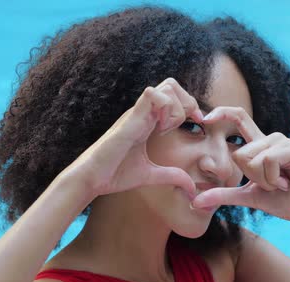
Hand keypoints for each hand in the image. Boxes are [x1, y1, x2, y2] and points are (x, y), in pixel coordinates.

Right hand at [63, 78, 202, 199]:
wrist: (92, 179)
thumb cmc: (115, 174)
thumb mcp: (151, 175)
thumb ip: (172, 176)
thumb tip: (192, 188)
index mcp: (149, 121)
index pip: (174, 96)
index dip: (191, 106)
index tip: (198, 123)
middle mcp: (143, 113)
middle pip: (172, 85)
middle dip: (187, 102)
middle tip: (186, 124)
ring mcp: (136, 113)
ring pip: (166, 88)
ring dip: (176, 107)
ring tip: (168, 129)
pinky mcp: (130, 119)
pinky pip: (153, 96)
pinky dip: (165, 108)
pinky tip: (161, 129)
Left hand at [191, 107, 289, 226]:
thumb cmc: (281, 202)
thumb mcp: (247, 197)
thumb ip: (223, 195)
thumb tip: (195, 202)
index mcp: (259, 145)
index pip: (238, 117)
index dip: (221, 112)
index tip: (203, 119)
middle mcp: (272, 139)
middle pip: (240, 153)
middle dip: (251, 178)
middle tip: (271, 184)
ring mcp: (285, 142)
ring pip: (254, 159)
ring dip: (263, 181)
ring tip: (280, 184)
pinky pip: (269, 161)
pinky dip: (273, 179)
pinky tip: (287, 183)